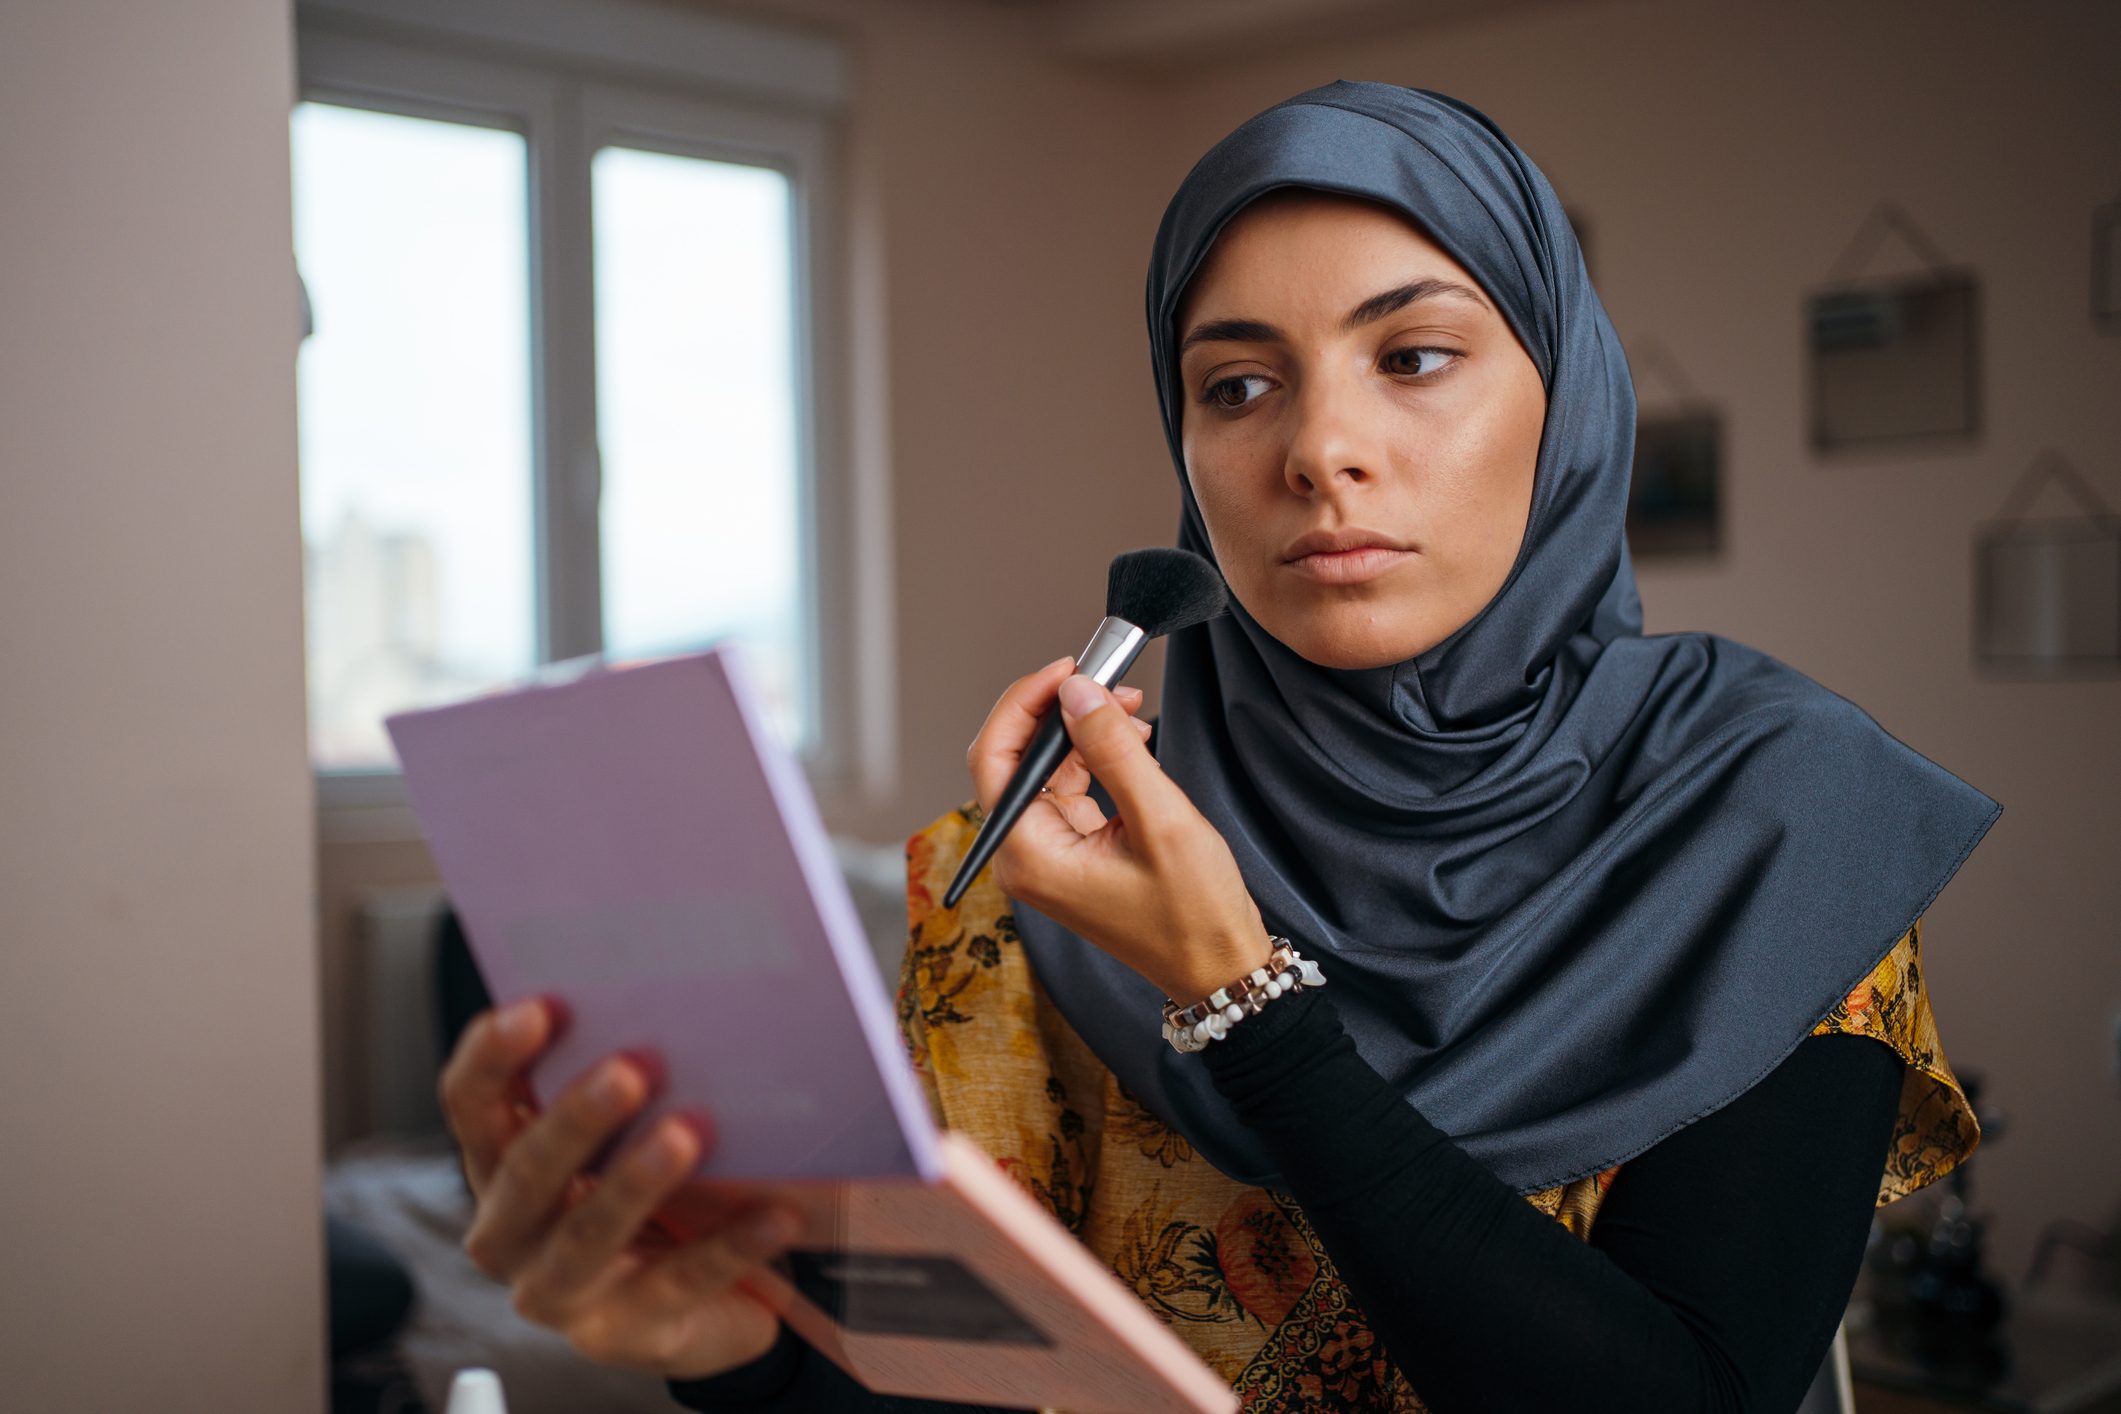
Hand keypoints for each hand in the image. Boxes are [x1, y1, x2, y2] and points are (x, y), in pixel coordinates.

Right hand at [438, 998, 803, 1379]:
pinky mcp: (623, 1332)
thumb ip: (624, 1081)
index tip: (541, 1008)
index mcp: (499, 1162)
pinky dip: (728, 1247)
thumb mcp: (627, 1134)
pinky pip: (676, 1285)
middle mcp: (510, 1231)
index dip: (494, 1056)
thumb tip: (676, 1006)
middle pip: (524, 1171)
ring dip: (634, 1183)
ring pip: (585, 1235)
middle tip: (632, 1068)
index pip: (471, 1103)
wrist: (703, 1293)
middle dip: (576, 1117)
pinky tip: (773, 1215)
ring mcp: (558, 1289)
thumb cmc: (657, 1190)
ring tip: (685, 1136)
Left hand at [966, 655, 1269, 1001]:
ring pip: (1043, 768)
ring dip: (1081, 730)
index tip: (1068, 668)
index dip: (1025, 703)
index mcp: (1029, 855)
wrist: (1220, 966)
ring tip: (1130, 708)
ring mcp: (1045, 855)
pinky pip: (1067, 787)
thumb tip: (1077, 691)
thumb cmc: (1195, 914)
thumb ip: (1114, 750)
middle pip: (1014, 758)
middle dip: (1059, 711)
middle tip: (1107, 680)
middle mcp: (1024, 856)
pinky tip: (1129, 739)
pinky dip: (1094, 757)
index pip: (995, 757)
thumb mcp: (1161, 821)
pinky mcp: (1068, 851)